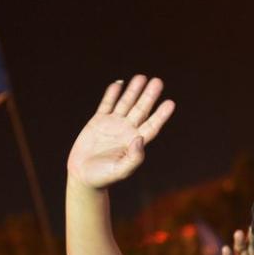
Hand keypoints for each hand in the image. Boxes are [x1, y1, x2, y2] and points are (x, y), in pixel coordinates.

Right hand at [67, 75, 175, 189]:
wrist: (83, 176)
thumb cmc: (104, 177)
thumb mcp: (121, 170)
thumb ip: (134, 157)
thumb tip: (140, 138)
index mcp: (136, 143)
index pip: (152, 125)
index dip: (161, 115)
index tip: (170, 103)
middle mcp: (127, 131)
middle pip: (141, 110)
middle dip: (149, 96)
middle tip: (158, 82)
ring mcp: (113, 125)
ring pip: (125, 104)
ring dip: (133, 91)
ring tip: (141, 77)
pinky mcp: (98, 121)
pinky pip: (107, 104)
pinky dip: (112, 94)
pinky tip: (119, 83)